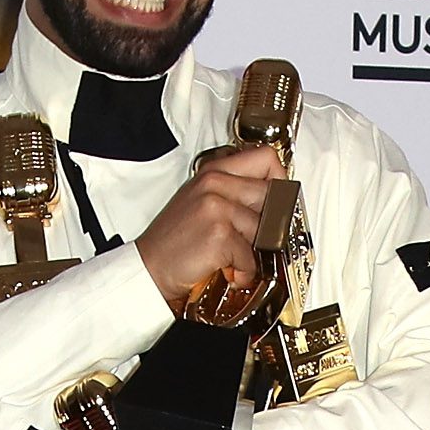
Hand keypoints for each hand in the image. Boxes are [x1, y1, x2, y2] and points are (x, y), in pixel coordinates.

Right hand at [134, 143, 282, 309]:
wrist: (148, 268)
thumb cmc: (174, 241)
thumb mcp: (201, 202)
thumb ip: (235, 193)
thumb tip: (276, 201)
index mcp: (213, 171)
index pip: (267, 158)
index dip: (281, 180)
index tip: (277, 201)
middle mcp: (215, 183)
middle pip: (274, 195)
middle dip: (272, 224)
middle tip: (259, 240)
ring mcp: (217, 206)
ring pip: (266, 228)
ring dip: (256, 253)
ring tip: (236, 260)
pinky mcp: (219, 233)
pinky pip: (252, 255)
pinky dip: (244, 271)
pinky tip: (229, 271)